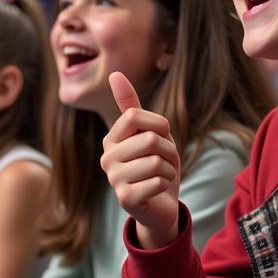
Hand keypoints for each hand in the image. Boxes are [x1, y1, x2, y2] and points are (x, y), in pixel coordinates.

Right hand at [100, 71, 181, 248]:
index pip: (134, 115)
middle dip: (169, 150)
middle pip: (150, 139)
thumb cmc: (157, 164)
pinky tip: (158, 190)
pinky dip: (166, 184)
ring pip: (156, 162)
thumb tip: (115, 74)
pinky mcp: (124, 199)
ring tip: (162, 176)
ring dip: (170, 169)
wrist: (162, 204)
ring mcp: (113, 179)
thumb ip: (130, 105)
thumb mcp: (150, 131)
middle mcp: (107, 157)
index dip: (159, 124)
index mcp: (111, 138)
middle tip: (166, 162)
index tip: (162, 136)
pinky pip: (157, 181)